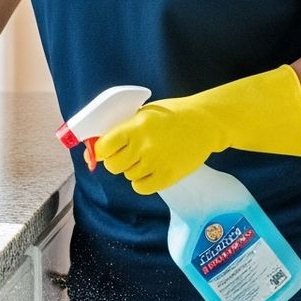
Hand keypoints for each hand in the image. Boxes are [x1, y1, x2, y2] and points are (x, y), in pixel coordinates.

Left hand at [94, 66, 300, 195]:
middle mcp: (144, 146)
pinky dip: (142, 181)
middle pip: (113, 165)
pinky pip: (141, 188)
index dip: (101, 150)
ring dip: (133, 169)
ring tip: (148, 156)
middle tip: (127, 154)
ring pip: (128, 176)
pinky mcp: (168, 176)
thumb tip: (95, 149)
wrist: (204, 123)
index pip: (103, 147)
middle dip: (116, 161)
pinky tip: (151, 170)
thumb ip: (122, 129)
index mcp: (136, 127)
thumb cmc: (171, 116)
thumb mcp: (144, 113)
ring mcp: (157, 162)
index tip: (105, 150)